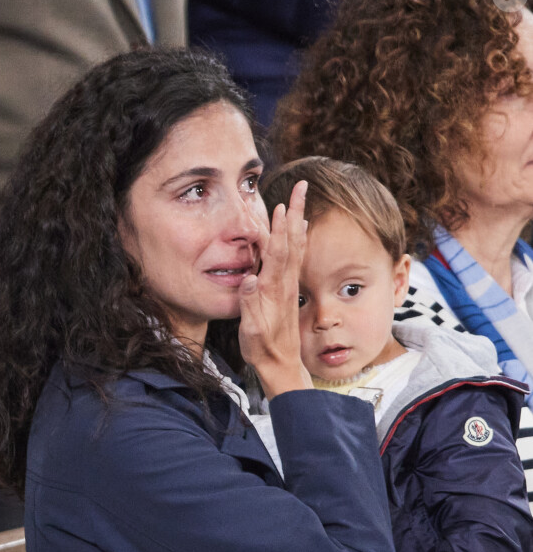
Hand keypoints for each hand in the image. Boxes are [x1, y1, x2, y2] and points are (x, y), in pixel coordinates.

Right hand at [238, 181, 311, 398]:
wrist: (280, 364)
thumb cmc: (263, 348)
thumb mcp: (251, 329)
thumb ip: (251, 303)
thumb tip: (251, 278)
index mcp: (274, 289)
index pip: (279, 251)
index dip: (281, 227)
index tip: (283, 204)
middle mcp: (284, 283)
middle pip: (292, 241)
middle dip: (295, 213)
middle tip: (301, 187)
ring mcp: (287, 286)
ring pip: (294, 248)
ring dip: (296, 223)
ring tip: (298, 203)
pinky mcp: (286, 291)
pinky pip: (293, 259)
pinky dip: (296, 241)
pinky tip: (299, 233)